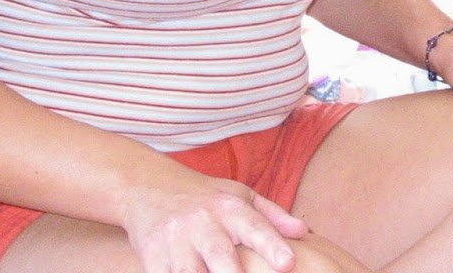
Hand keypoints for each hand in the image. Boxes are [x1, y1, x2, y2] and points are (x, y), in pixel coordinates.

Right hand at [121, 175, 308, 272]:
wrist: (148, 187)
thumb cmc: (206, 197)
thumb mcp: (240, 196)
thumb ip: (273, 216)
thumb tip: (304, 232)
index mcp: (229, 207)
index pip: (255, 227)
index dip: (272, 246)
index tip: (288, 264)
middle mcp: (203, 223)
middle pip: (220, 255)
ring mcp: (175, 242)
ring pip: (189, 272)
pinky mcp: (152, 258)